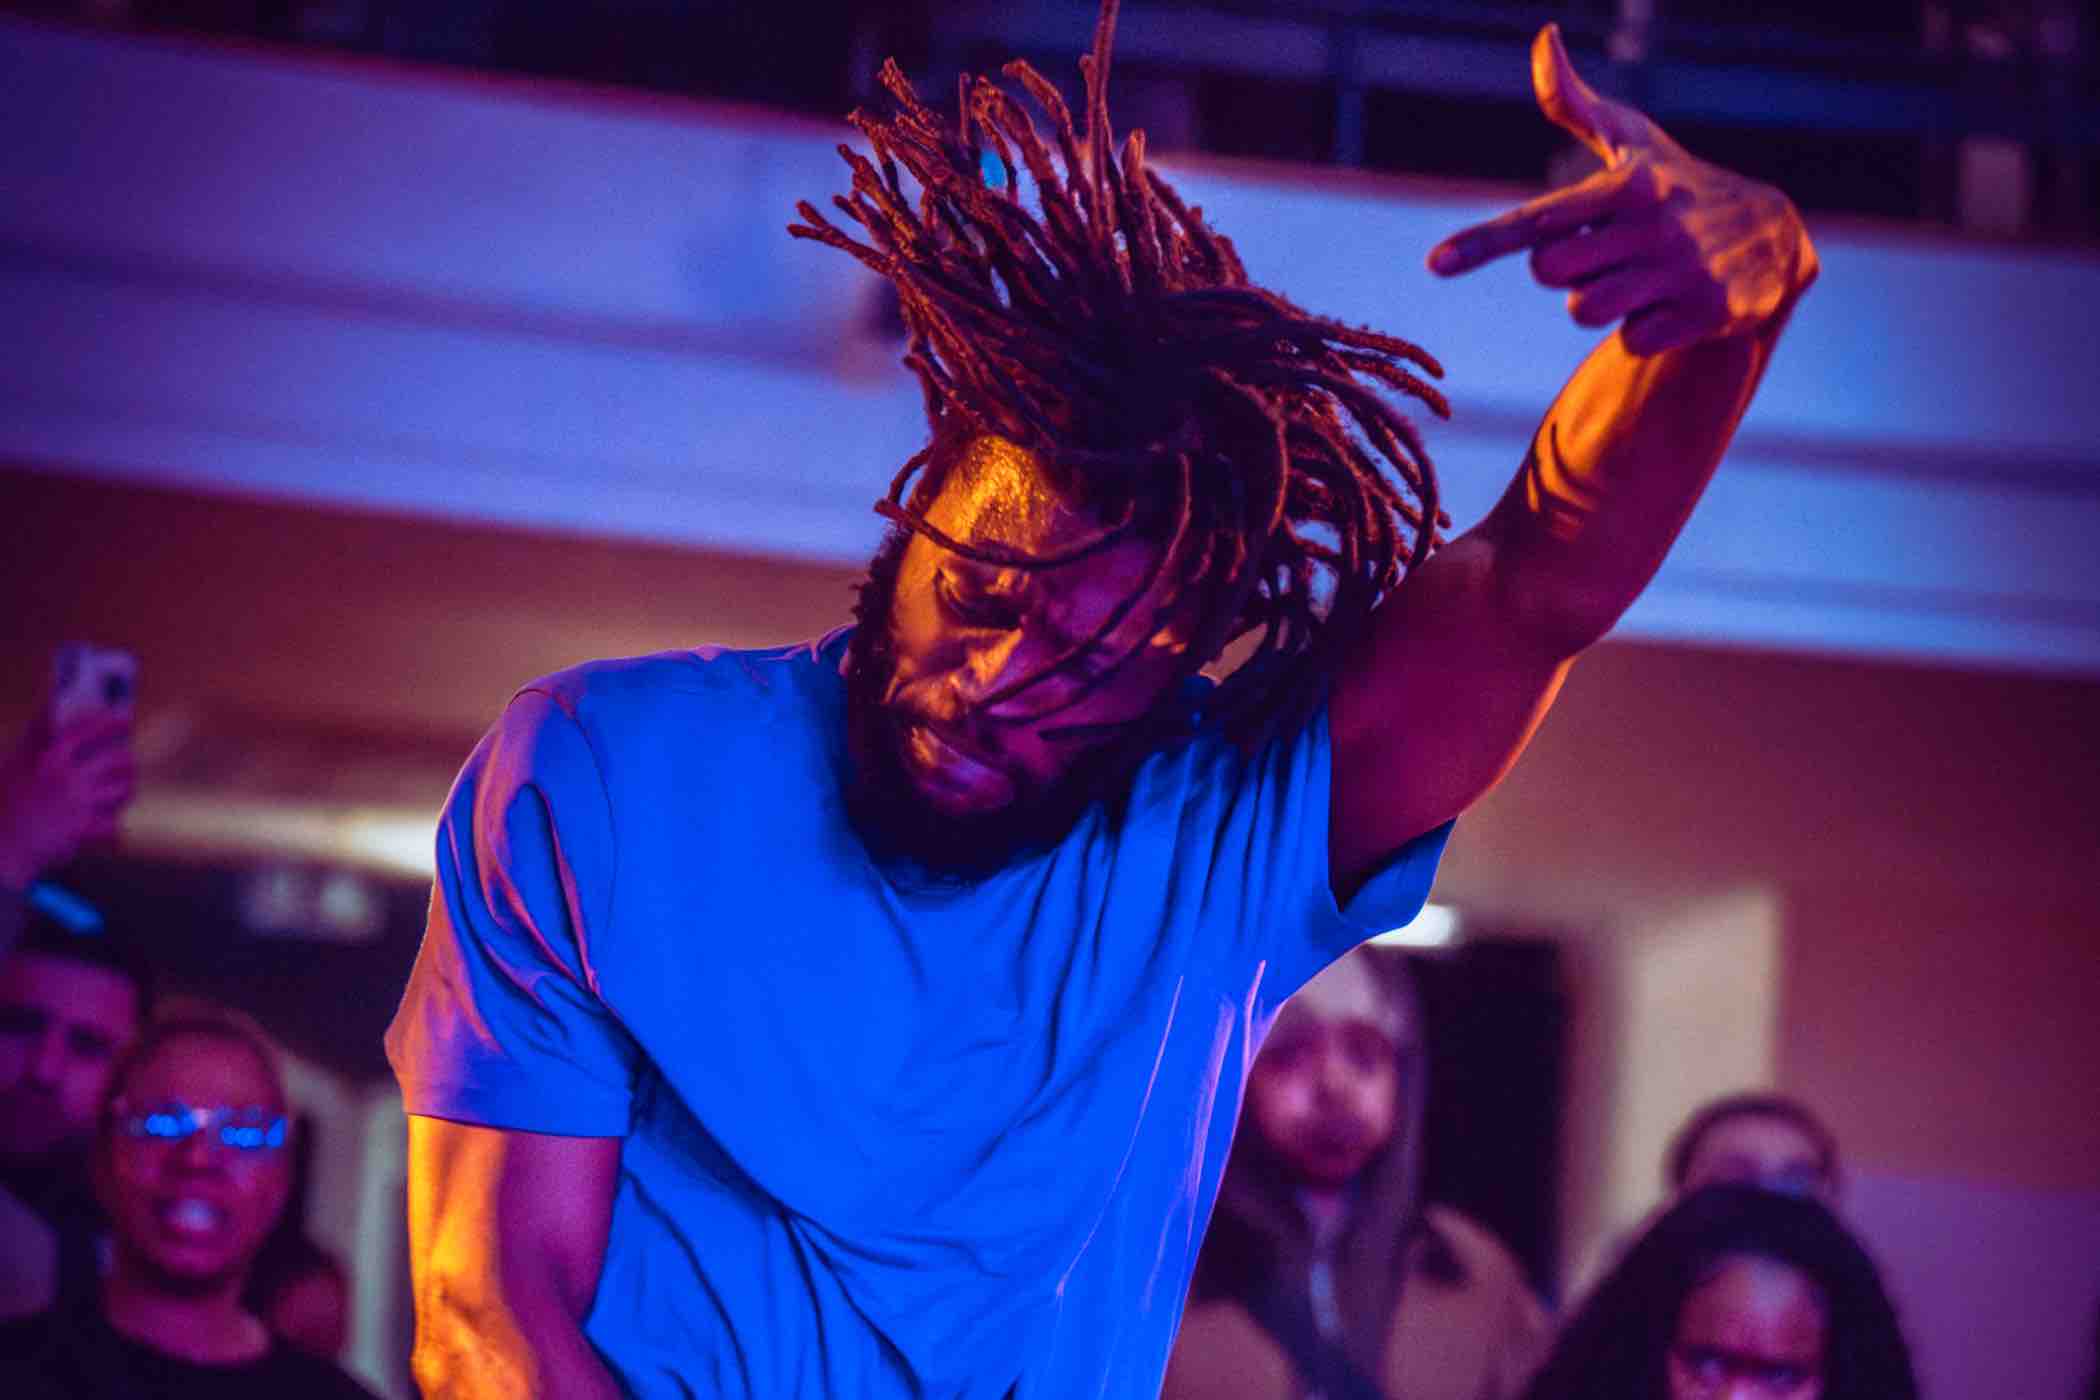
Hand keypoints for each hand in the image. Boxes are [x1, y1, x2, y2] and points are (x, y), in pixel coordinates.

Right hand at [0, 709, 136, 889]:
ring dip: (123, 791)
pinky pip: (115, 823)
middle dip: (126, 762)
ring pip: (124, 789)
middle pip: (119, 759)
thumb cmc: (8, 800)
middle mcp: (67, 776)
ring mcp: (78, 803)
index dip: (110, 722)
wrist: (0, 845)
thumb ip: (38, 734)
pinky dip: (112, 826)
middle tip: (126, 762)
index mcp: (49, 756)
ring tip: (118, 792)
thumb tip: (53, 704)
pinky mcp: (84, 830)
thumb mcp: (16, 761)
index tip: (125, 719)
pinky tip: (105, 825)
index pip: (89, 729)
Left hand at [1427, 24, 1816, 355]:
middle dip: (1566, 269)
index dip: (1483, 242)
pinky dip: (1642, 330)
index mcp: (1627, 184)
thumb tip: (1543, 38)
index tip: (1434, 263)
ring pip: (1584, 312)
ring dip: (1600, 302)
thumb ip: (1573, 103)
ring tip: (1639, 276)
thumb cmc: (1678, 185)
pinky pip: (1630, 341)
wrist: (1774, 235)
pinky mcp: (1706, 313)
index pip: (1539, 220)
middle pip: (1549, 274)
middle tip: (1607, 251)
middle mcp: (1653, 225)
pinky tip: (1671, 302)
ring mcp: (1681, 271)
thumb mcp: (1632, 141)